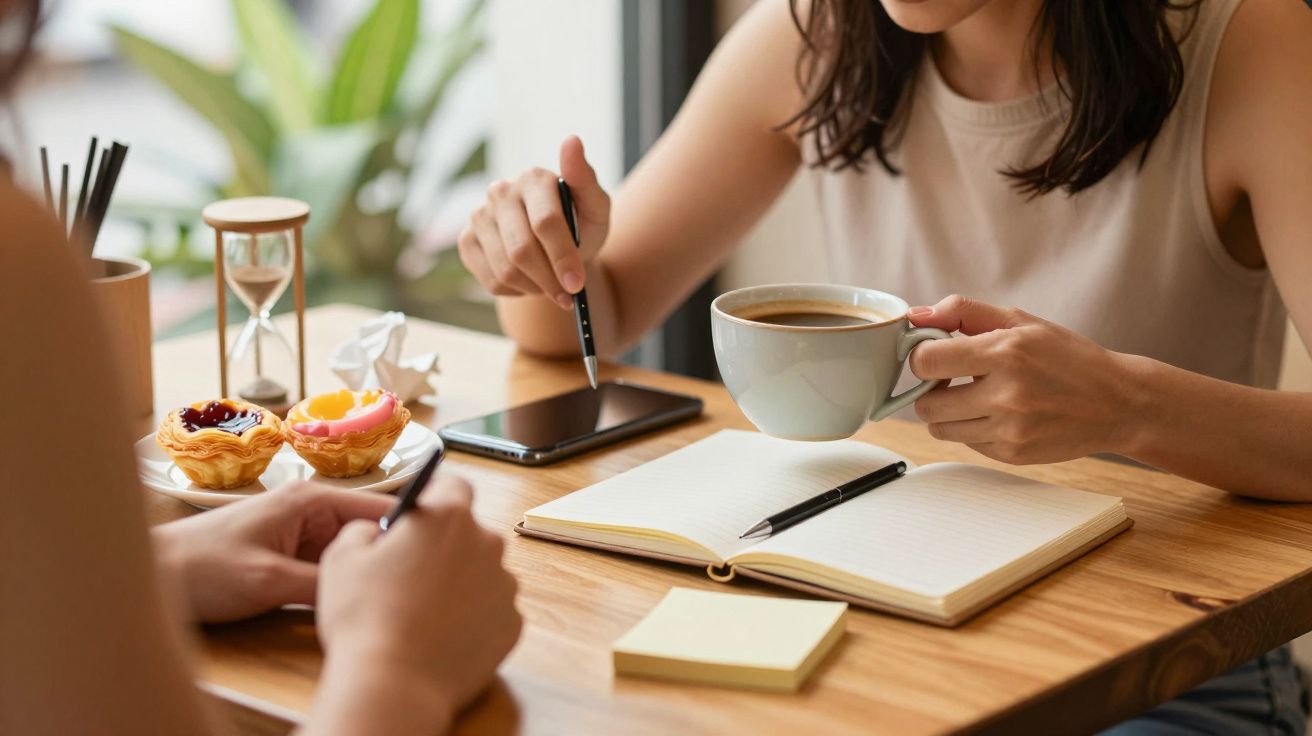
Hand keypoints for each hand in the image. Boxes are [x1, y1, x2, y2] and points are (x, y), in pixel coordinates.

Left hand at [151, 482, 393, 623]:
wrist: (151, 577)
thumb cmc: (201, 568)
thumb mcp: (269, 582)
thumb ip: (323, 584)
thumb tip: (372, 591)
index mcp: (311, 500)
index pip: (379, 509)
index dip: (409, 533)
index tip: (437, 558)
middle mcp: (311, 510)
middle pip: (370, 533)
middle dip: (387, 559)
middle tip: (413, 588)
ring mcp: (301, 534)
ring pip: (352, 554)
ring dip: (364, 574)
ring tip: (387, 598)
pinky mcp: (291, 556)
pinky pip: (330, 568)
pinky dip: (342, 585)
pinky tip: (353, 604)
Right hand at [315, 476, 520, 728]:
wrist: (394, 684)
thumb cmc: (365, 617)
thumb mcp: (341, 557)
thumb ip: (364, 528)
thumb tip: (377, 531)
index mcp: (448, 517)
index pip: (454, 485)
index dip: (435, 497)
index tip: (420, 515)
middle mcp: (487, 543)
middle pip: (469, 533)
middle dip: (444, 546)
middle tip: (410, 574)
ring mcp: (505, 585)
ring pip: (482, 573)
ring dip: (460, 583)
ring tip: (423, 613)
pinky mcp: (512, 624)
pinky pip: (491, 611)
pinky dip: (472, 619)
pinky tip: (441, 636)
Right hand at [458, 135, 610, 308]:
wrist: (558, 246)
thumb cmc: (581, 225)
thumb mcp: (595, 207)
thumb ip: (585, 179)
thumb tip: (572, 140)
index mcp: (535, 178)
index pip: (546, 222)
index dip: (563, 257)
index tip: (577, 285)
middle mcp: (501, 191)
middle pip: (522, 249)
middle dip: (549, 279)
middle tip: (567, 297)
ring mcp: (479, 216)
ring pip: (505, 269)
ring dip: (535, 287)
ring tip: (552, 286)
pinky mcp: (467, 240)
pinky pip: (490, 280)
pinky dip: (516, 291)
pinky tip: (530, 282)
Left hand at [906, 295, 1142, 464]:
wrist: (1119, 402)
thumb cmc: (1067, 356)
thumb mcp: (1021, 321)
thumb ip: (964, 312)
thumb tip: (917, 315)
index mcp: (1006, 353)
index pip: (926, 362)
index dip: (922, 357)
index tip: (935, 354)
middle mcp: (1006, 395)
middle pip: (925, 404)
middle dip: (931, 390)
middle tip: (953, 379)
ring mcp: (1010, 430)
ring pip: (939, 429)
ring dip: (947, 413)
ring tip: (974, 396)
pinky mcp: (1013, 454)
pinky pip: (966, 443)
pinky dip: (972, 429)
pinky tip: (998, 414)